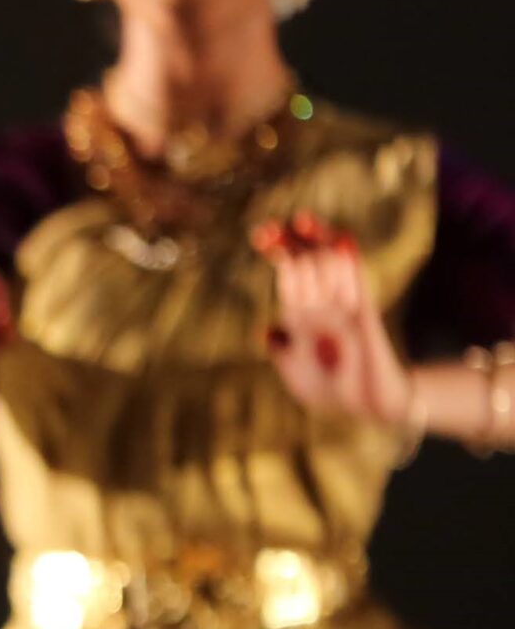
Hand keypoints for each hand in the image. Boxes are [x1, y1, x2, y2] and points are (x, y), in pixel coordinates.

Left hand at [258, 213, 413, 424]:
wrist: (369, 405)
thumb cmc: (331, 388)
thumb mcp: (297, 371)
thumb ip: (284, 351)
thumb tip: (268, 330)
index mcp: (304, 313)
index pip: (291, 273)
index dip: (278, 251)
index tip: (260, 234)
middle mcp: (325, 305)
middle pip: (310, 262)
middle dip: (290, 243)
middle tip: (268, 229)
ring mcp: (345, 309)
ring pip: (331, 267)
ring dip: (315, 245)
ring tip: (300, 224)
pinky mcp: (365, 319)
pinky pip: (358, 287)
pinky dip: (350, 265)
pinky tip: (342, 241)